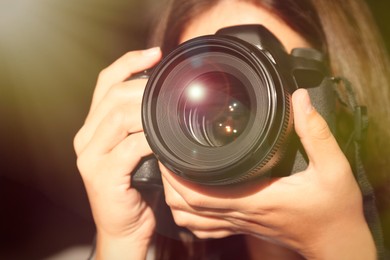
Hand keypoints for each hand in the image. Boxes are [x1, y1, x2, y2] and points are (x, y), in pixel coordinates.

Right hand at [74, 47, 161, 258]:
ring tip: (171, 113)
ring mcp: (90, 156)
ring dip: (149, 112)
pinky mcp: (102, 175)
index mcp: (93, 126)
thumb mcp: (137, 149)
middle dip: (145, 88)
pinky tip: (166, 142)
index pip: (106, 83)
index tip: (156, 54)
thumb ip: (142, 125)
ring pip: (120, 117)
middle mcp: (86, 137)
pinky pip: (131, 148)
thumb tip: (167, 99)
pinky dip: (152, 141)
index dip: (129, 63)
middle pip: (114, 96)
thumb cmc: (137, 186)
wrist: (125, 226)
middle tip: (172, 91)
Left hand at [161, 88, 375, 258]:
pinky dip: (191, 214)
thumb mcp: (333, 169)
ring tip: (173, 172)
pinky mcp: (245, 225)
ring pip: (191, 220)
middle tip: (165, 155)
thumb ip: (316, 132)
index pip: (197, 194)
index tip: (167, 151)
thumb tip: (299, 100)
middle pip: (185, 207)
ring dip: (176, 199)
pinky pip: (207, 227)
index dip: (174, 175)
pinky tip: (191, 198)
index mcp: (254, 199)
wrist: (337, 243)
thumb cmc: (334, 211)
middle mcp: (240, 214)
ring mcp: (240, 223)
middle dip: (167, 182)